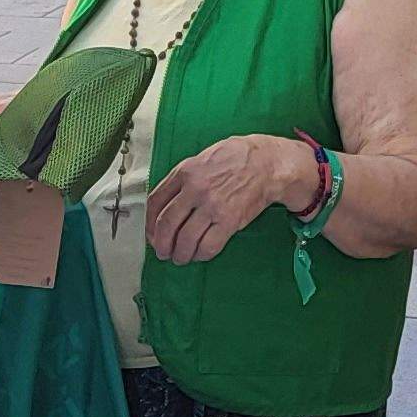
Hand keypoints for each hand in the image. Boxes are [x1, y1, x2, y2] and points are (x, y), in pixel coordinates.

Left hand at [145, 133, 308, 264]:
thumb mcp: (200, 159)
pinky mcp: (229, 221)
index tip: (152, 234)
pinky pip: (209, 245)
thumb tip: (165, 204)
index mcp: (184, 172)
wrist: (266, 163)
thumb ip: (182, 179)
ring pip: (186, 239)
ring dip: (179, 254)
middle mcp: (195, 190)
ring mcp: (212, 206)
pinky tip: (199, 255)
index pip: (155, 202)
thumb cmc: (234, 158)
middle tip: (162, 252)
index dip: (149, 224)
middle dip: (161, 244)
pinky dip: (201, 255)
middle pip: (167, 224)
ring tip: (180, 258)